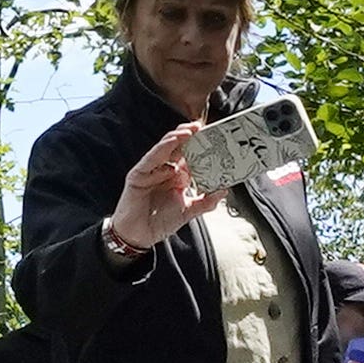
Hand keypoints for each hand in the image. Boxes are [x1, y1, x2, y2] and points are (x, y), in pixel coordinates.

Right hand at [101, 121, 225, 255]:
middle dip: (189, 135)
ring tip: (190, 131)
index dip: (201, 146)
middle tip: (202, 127)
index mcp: (177, 177)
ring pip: (164, 148)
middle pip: (177, 147)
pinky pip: (152, 158)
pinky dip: (162, 148)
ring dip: (177, 137)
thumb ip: (206, 202)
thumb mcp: (189, 211)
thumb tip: (224, 190)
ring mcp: (151, 171)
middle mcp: (165, 170)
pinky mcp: (139, 174)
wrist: (139, 235)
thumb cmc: (160, 222)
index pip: (190, 156)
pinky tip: (173, 141)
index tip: (214, 137)